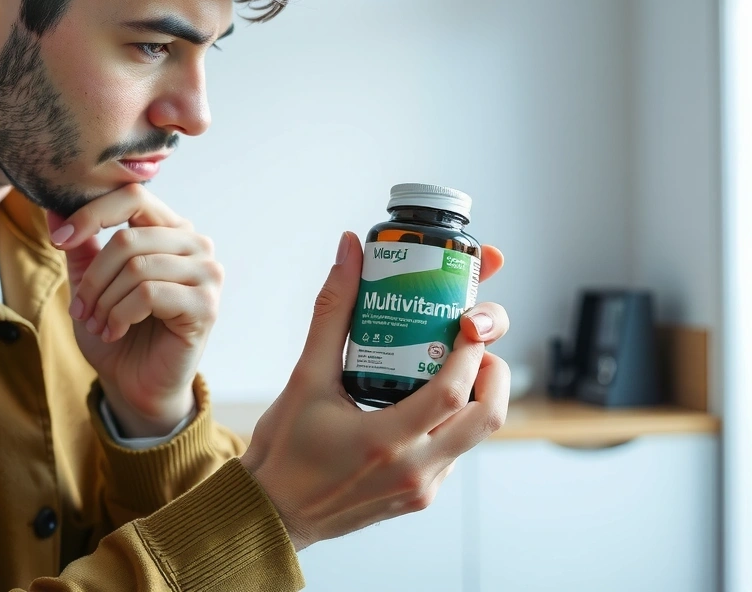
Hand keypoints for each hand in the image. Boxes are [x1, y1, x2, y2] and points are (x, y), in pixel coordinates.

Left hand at [46, 184, 223, 437]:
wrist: (136, 383)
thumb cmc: (118, 330)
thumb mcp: (90, 283)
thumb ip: (80, 245)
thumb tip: (53, 206)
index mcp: (169, 229)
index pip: (132, 197)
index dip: (91, 214)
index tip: (58, 240)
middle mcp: (194, 244)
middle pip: (128, 238)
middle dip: (93, 277)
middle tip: (81, 308)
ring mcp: (206, 273)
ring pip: (137, 267)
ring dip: (105, 301)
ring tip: (98, 323)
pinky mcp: (206, 305)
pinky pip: (149, 294)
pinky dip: (120, 315)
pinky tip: (115, 330)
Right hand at [240, 233, 509, 551]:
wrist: (272, 512)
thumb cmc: (284, 449)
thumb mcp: (305, 376)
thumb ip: (332, 312)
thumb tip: (350, 253)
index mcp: (385, 441)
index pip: (451, 391)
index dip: (470, 350)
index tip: (464, 318)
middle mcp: (414, 471)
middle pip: (487, 416)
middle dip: (493, 369)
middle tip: (471, 341)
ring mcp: (422, 488)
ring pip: (476, 435)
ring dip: (475, 393)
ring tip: (451, 361)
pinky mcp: (420, 496)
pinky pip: (456, 452)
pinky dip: (455, 419)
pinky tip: (426, 396)